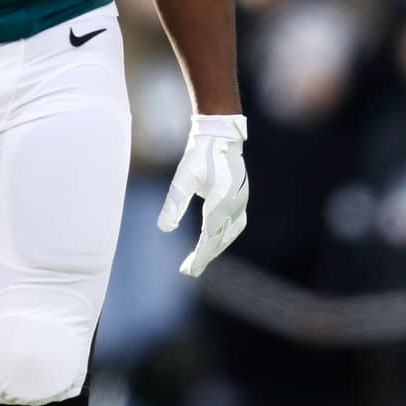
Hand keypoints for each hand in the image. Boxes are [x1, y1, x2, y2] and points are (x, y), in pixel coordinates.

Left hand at [157, 114, 247, 277]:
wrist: (220, 134)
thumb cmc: (199, 154)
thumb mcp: (182, 179)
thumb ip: (173, 204)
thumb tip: (163, 229)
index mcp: (221, 204)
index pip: (209, 239)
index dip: (198, 257)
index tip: (187, 271)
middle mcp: (235, 205)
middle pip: (220, 240)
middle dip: (205, 256)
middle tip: (188, 270)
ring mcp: (242, 201)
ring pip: (230, 233)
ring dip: (216, 247)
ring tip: (200, 258)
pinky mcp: (242, 196)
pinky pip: (236, 224)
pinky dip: (225, 235)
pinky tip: (216, 238)